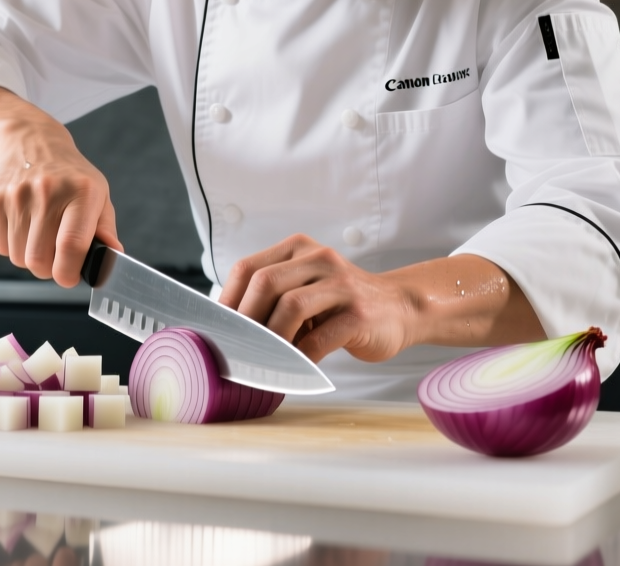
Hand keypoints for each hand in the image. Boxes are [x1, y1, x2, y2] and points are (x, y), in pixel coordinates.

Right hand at [0, 86, 119, 286]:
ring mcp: (16, 196)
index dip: (69, 272)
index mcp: (81, 192)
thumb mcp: (97, 194)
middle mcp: (47, 192)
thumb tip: (112, 255)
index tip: (69, 277)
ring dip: (30, 258)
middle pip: (40, 259)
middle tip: (55, 259)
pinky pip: (0, 247)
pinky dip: (12, 247)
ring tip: (40, 238)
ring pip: (18, 258)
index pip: (71, 245)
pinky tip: (23, 227)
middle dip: (49, 269)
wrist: (30, 142)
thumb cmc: (69, 174)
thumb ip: (105, 228)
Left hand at [218, 236, 546, 363]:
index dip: (227, 301)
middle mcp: (319, 259)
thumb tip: (228, 330)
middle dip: (244, 321)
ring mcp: (341, 285)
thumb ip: (273, 297)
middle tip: (237, 349)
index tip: (218, 330)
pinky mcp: (358, 314)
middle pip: (265, 283)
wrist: (401, 308)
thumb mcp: (305, 288)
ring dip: (270, 339)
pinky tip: (293, 369)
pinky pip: (319, 338)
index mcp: (298, 249)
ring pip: (290, 307)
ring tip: (263, 361)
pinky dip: (299, 358)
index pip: (248, 268)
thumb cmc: (341, 304)